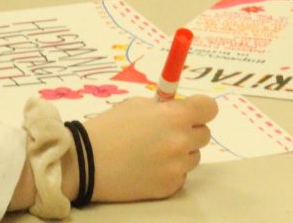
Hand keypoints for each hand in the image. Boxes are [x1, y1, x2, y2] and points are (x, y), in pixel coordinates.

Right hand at [81, 95, 218, 201]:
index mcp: (176, 115)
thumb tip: (181, 108)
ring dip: (181, 153)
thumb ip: (165, 107)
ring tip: (153, 153)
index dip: (201, 110)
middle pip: (204, 134)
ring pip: (193, 156)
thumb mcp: (138, 105)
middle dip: (189, 131)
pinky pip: (181, 176)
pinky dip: (170, 172)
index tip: (191, 113)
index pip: (210, 109)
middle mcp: (181, 140)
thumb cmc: (108, 128)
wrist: (82, 163)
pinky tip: (149, 169)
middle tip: (166, 134)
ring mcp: (176, 166)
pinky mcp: (168, 187)